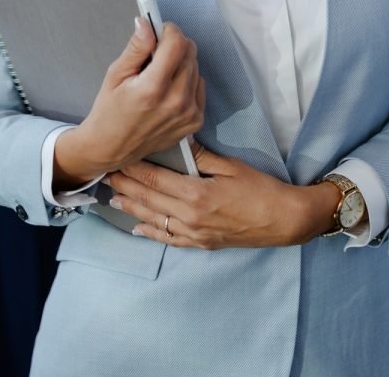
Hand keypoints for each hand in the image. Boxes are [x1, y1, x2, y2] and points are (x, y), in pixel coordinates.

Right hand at [53, 19, 204, 187]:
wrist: (112, 147)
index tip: (160, 30)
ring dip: (181, 62)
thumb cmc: (110, 111)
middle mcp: (175, 101)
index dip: (168, 31)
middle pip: (190, 52)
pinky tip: (168, 89)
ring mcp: (188, 113)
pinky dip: (187, 80)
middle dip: (174, 44)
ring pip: (196, 67)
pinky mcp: (195, 121)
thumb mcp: (115, 74)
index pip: (177, 44)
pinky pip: (199, 85)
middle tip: (156, 52)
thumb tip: (147, 23)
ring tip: (159, 74)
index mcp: (152, 88)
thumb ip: (136, 48)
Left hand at [104, 144, 339, 249]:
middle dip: (126, 186)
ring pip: (155, 220)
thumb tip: (179, 143)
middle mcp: (189, 216)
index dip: (134, 170)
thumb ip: (202, 157)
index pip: (155, 180)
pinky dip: (151, 233)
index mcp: (195, 193)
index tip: (118, 159)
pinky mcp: (201, 244)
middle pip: (149, 200)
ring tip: (114, 198)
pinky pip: (170, 239)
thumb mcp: (231, 166)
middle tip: (106, 175)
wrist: (282, 220)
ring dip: (132, 209)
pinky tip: (138, 229)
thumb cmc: (260, 189)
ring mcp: (194, 233)